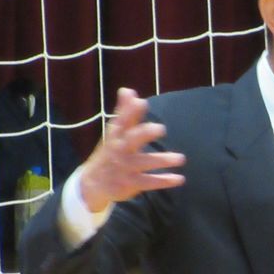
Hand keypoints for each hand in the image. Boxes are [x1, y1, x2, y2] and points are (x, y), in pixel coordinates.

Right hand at [79, 88, 186, 212]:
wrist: (92, 183)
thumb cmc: (110, 151)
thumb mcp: (115, 132)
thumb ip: (125, 111)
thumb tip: (128, 89)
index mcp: (116, 135)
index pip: (122, 121)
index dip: (130, 111)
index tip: (141, 102)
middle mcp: (119, 150)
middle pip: (131, 140)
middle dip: (144, 133)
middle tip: (161, 128)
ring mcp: (124, 167)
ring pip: (144, 162)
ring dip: (162, 160)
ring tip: (181, 158)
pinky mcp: (130, 183)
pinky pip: (149, 182)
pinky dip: (164, 180)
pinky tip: (180, 179)